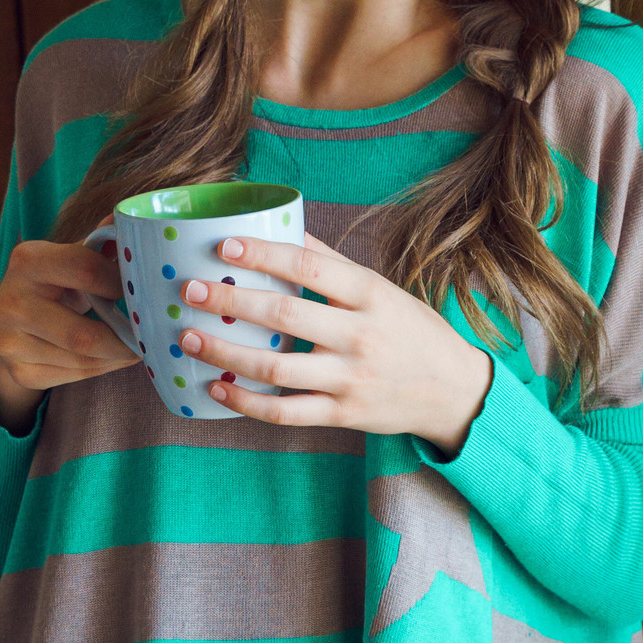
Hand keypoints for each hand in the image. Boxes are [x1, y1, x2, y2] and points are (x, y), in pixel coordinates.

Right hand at [0, 216, 135, 432]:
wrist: (9, 322)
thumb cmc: (53, 283)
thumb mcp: (70, 256)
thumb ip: (101, 244)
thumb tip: (135, 222)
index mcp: (27, 260)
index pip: (87, 271)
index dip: (122, 285)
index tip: (144, 293)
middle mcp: (10, 302)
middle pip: (84, 335)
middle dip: (125, 340)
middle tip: (150, 336)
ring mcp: (10, 341)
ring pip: (83, 360)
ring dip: (118, 357)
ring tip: (136, 347)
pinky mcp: (18, 371)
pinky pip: (74, 376)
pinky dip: (101, 369)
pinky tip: (111, 357)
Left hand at [176, 231, 494, 451]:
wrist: (453, 390)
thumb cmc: (409, 331)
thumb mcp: (380, 289)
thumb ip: (331, 264)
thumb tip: (281, 226)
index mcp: (370, 294)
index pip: (310, 266)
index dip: (264, 254)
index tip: (224, 247)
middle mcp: (360, 335)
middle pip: (285, 314)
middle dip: (231, 301)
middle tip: (189, 290)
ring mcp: (351, 379)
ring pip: (277, 369)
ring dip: (227, 354)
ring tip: (189, 340)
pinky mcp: (343, 415)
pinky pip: (285, 412)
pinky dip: (246, 403)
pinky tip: (217, 389)